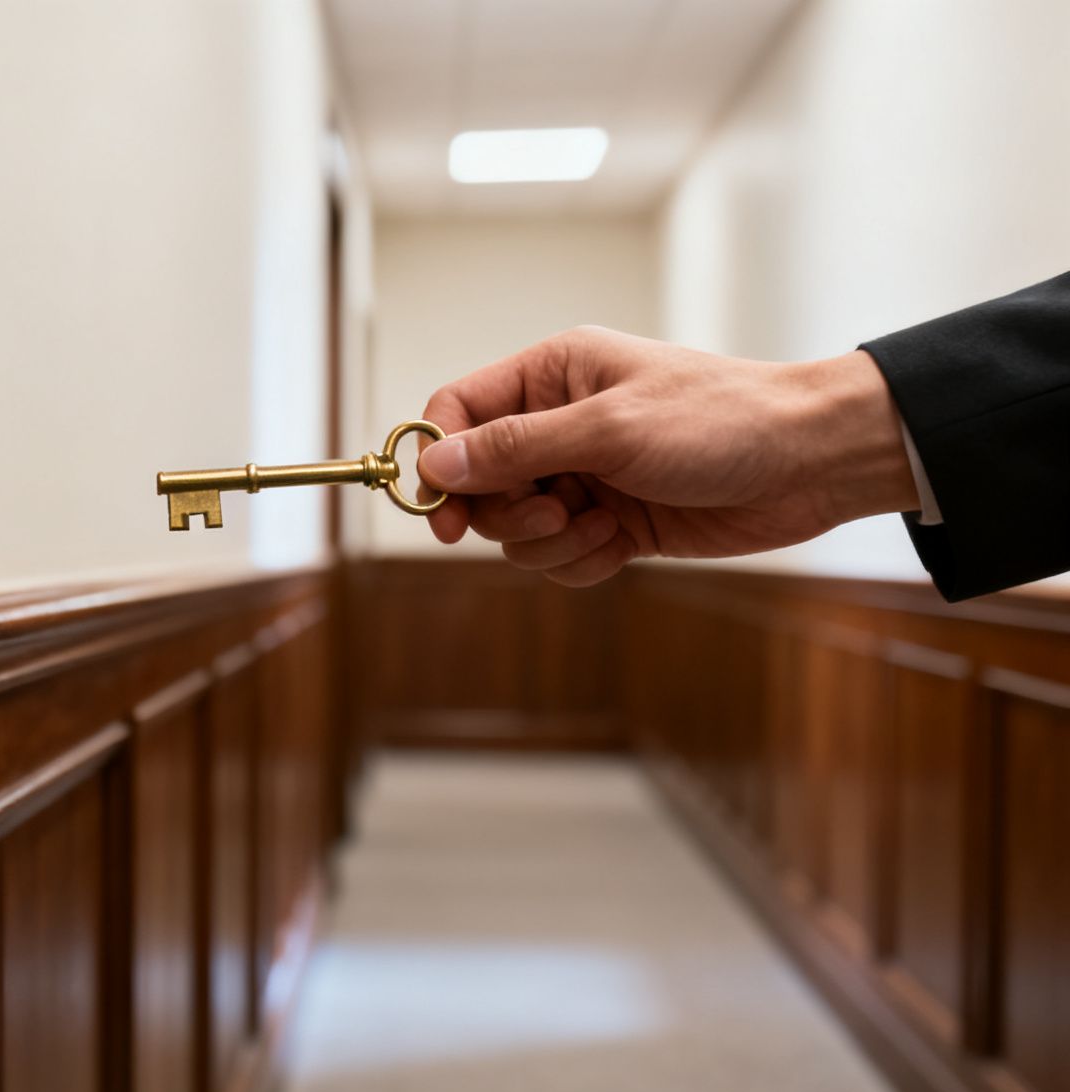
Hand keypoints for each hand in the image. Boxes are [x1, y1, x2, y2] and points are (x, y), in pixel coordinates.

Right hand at [414, 327, 919, 585]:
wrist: (811, 463)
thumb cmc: (721, 422)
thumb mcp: (609, 430)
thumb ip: (515, 448)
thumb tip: (436, 463)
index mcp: (552, 375)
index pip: (459, 412)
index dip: (440, 462)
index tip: (443, 512)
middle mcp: (560, 422)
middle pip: (479, 482)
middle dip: (506, 514)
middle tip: (552, 517)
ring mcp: (585, 475)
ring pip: (516, 529)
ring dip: (548, 543)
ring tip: (601, 529)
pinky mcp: (611, 521)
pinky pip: (558, 557)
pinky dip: (581, 561)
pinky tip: (623, 544)